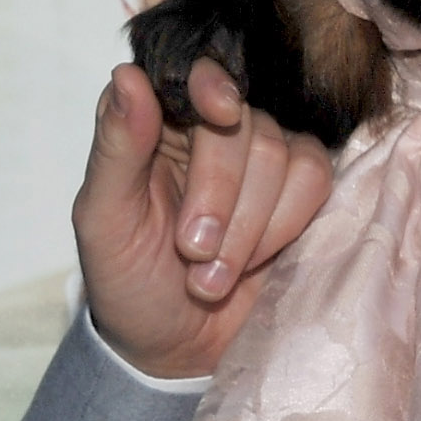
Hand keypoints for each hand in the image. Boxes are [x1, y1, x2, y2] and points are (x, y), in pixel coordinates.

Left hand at [73, 55, 335, 381]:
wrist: (173, 349)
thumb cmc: (127, 281)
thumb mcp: (105, 221)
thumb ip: (116, 147)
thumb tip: (125, 74)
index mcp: (153, 120)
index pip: (189, 71)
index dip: (211, 86)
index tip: (220, 112)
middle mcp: (209, 126)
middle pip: (243, 121)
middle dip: (221, 195)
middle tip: (191, 252)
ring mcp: (259, 155)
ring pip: (282, 152)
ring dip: (249, 226)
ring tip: (211, 276)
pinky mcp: (299, 188)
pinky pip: (315, 179)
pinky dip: (284, 225)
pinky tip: (254, 262)